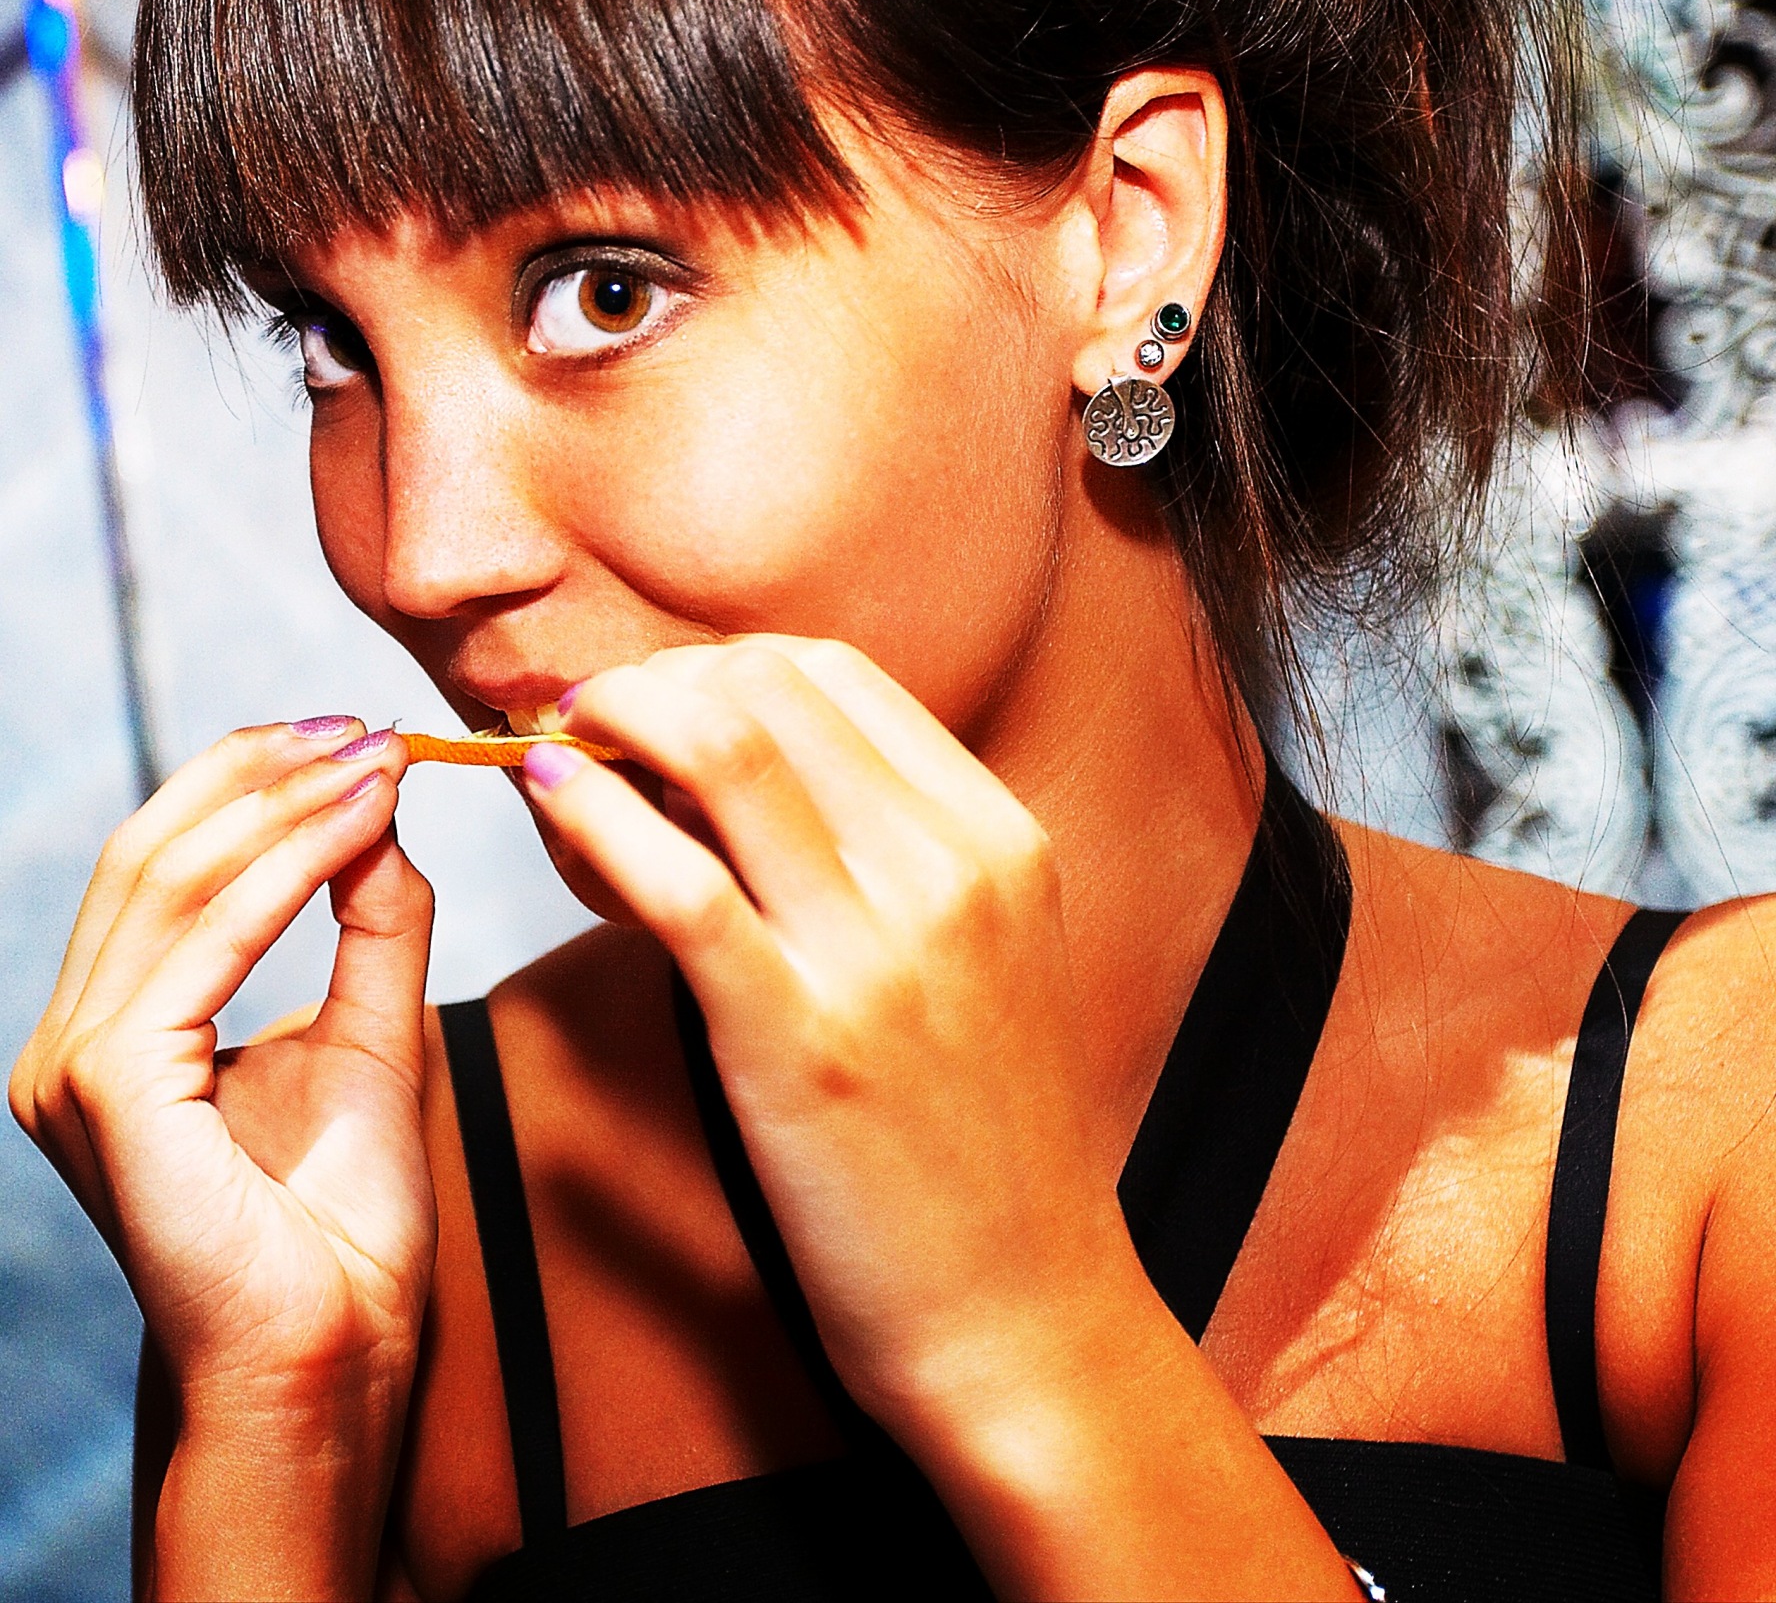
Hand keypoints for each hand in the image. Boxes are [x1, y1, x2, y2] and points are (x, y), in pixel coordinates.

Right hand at [10, 721, 434, 1579]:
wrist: (330, 1352)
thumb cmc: (345, 1217)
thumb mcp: (375, 1033)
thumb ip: (371, 924)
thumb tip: (382, 812)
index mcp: (117, 1030)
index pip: (168, 867)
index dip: (254, 782)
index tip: (358, 731)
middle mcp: (73, 1043)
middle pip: (157, 856)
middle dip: (267, 773)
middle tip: (368, 723)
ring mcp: (76, 1070)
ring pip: (174, 885)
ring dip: (285, 804)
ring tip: (376, 755)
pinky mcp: (113, 1093)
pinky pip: (200, 948)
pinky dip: (285, 871)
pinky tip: (358, 823)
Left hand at [521, 638, 1141, 1436]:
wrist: (1024, 1311)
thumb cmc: (982, 1138)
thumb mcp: (981, 956)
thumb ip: (888, 855)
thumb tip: (726, 776)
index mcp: (998, 834)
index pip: (832, 674)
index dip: (713, 664)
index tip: (651, 704)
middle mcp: (952, 868)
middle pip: (768, 688)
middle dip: (651, 684)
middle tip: (583, 727)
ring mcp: (882, 951)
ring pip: (722, 752)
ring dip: (612, 724)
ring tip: (556, 754)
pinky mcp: (802, 1041)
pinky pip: (679, 885)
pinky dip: (594, 819)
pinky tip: (550, 802)